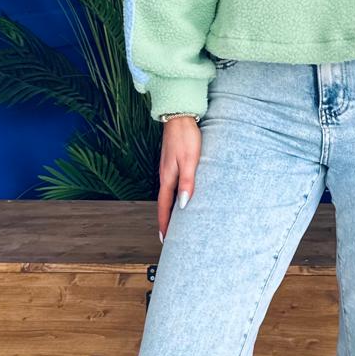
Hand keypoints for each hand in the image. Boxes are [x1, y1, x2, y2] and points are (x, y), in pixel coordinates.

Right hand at [158, 116, 201, 240]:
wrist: (179, 116)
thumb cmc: (186, 137)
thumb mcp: (190, 161)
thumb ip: (187, 183)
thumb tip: (182, 205)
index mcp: (168, 177)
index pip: (164, 206)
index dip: (164, 223)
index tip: (165, 239)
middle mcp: (165, 175)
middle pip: (164, 203)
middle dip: (166, 220)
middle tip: (169, 237)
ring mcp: (168, 169)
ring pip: (168, 194)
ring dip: (170, 209)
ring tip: (175, 222)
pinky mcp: (173, 163)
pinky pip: (172, 185)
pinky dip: (173, 196)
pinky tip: (180, 197)